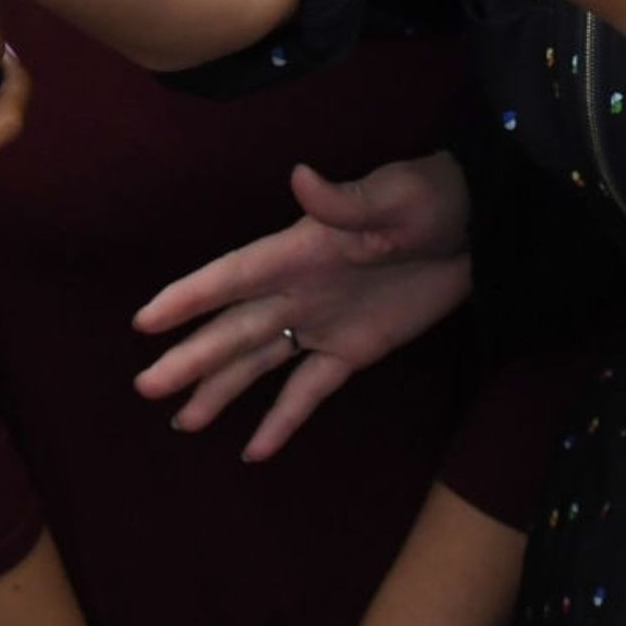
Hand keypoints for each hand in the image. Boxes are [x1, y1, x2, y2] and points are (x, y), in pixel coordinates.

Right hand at [132, 153, 473, 458]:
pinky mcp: (353, 351)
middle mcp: (296, 290)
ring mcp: (321, 324)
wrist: (479, 229)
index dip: (190, 298)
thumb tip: (301, 176)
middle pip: (233, 330)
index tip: (146, 320)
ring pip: (257, 363)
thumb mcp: (395, 195)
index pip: (233, 277)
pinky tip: (253, 449)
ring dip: (219, 390)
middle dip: (190, 358)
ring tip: (181, 421)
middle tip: (146, 387)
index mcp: (298, 251)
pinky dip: (282, 421)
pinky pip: (309, 391)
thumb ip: (346, 200)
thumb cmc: (431, 200)